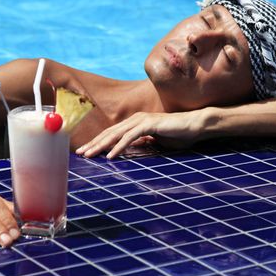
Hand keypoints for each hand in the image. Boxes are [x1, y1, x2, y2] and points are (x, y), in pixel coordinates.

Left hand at [76, 110, 208, 158]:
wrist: (194, 126)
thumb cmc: (178, 134)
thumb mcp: (156, 142)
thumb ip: (143, 144)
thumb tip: (132, 151)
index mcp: (135, 123)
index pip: (112, 133)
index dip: (98, 142)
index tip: (87, 151)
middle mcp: (135, 119)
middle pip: (109, 132)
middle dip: (94, 143)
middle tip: (81, 154)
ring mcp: (141, 120)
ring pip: (116, 134)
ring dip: (101, 145)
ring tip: (90, 155)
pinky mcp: (149, 124)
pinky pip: (130, 137)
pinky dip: (119, 147)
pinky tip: (110, 156)